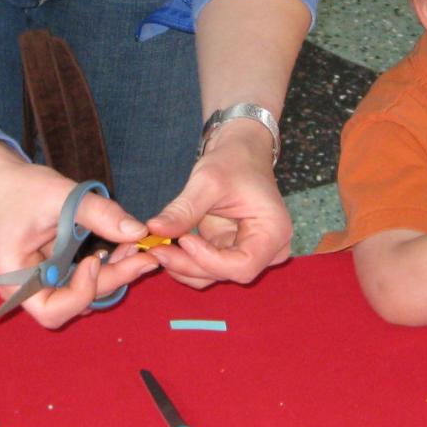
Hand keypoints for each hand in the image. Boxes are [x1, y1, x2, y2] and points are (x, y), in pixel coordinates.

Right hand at [0, 140, 156, 328]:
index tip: (95, 259)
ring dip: (115, 275)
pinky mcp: (59, 272)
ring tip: (138, 247)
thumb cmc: (20, 188)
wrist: (4, 181)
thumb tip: (138, 232)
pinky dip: (109, 266)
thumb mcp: (59, 194)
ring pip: (87, 294)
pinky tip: (127, 246)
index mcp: (15, 278)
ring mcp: (45, 283)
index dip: (80, 293)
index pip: (51, 310)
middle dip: (111, 280)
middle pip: (75, 304)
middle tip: (144, 255)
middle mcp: (29, 289)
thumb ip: (98, 213)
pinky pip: (87, 279)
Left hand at [145, 118, 290, 287]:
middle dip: (190, 264)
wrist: (242, 152)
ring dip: (183, 266)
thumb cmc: (234, 161)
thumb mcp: (208, 181)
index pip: (243, 264)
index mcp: (273, 232)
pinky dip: (185, 260)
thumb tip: (153, 230)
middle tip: (156, 250)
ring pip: (214, 274)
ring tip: (157, 247)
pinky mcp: (232, 252)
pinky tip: (167, 247)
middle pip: (227, 273)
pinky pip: (207, 266)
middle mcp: (268, 250)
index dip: (210, 260)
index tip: (183, 240)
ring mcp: (250, 252)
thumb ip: (184, 210)